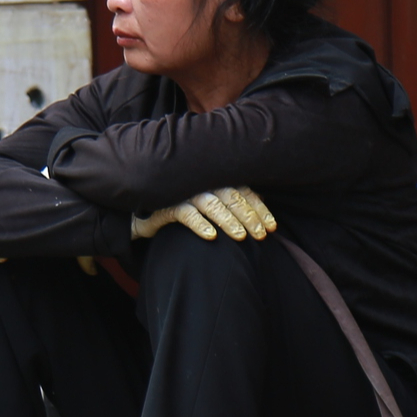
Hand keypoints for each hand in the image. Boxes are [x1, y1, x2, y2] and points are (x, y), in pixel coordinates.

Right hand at [131, 186, 276, 241]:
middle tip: (260, 235)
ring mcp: (183, 191)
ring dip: (228, 220)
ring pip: (211, 203)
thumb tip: (261, 199)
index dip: (259, 209)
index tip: (272, 227)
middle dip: (249, 216)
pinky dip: (199, 224)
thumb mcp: (210, 201)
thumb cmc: (182, 205)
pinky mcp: (166, 203)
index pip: (243, 191)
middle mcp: (201, 181)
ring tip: (241, 237)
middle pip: (231, 196)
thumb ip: (232, 198)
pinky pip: (185, 213)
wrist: (143, 211)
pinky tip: (211, 237)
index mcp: (215, 178)